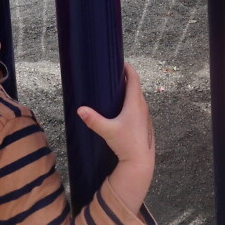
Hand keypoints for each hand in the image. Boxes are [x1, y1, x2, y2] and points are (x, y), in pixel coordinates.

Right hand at [78, 63, 154, 213]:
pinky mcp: (143, 124)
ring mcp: (144, 115)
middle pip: (135, 86)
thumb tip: (79, 109)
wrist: (140, 162)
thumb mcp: (108, 131)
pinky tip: (121, 108)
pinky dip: (130, 101)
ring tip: (115, 88)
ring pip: (137, 97)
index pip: (134, 79)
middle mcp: (142, 107)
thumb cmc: (126, 144)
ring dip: (129, 90)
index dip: (128, 69)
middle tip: (112, 73)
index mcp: (135, 103)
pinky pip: (137, 106)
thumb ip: (93, 120)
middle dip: (125, 78)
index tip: (120, 62)